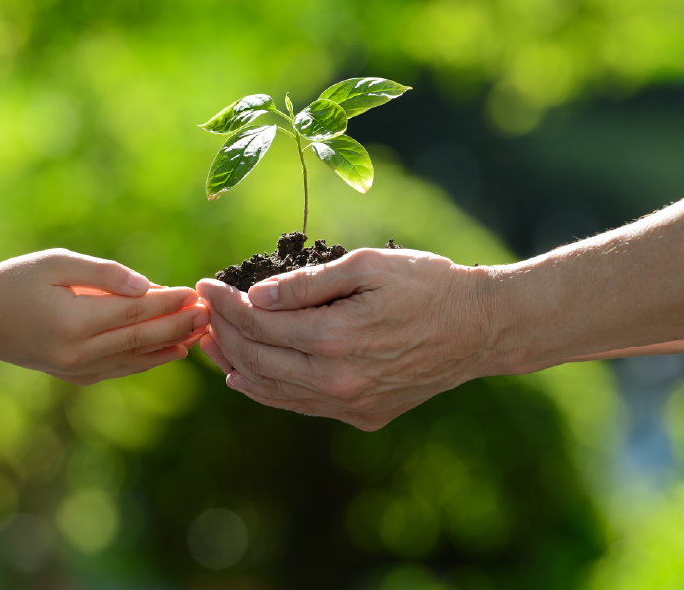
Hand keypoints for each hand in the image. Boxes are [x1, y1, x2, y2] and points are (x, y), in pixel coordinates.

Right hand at [0, 249, 208, 384]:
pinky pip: (122, 369)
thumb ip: (103, 274)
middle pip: (142, 337)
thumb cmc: (14, 282)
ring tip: (202, 331)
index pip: (135, 311)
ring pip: (136, 358)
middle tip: (210, 313)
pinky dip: (150, 360)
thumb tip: (146, 285)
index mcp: (74, 321)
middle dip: (179, 325)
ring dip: (172, 344)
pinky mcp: (76, 376)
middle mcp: (79, 352)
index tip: (194, 291)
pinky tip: (173, 352)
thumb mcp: (56, 263)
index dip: (168, 301)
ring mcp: (78, 369)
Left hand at [196, 248, 495, 430]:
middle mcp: (337, 380)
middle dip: (222, 331)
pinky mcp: (362, 415)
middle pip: (257, 358)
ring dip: (235, 364)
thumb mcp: (368, 266)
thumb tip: (256, 296)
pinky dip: (266, 391)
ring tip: (210, 342)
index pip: (258, 323)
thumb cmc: (427, 284)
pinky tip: (245, 377)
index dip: (225, 303)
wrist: (480, 328)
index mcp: (336, 338)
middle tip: (203, 309)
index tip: (206, 284)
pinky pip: (300, 405)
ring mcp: (350, 404)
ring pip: (272, 390)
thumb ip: (308, 284)